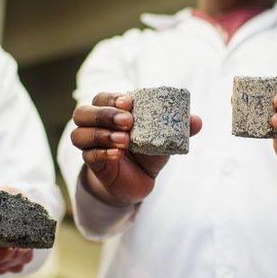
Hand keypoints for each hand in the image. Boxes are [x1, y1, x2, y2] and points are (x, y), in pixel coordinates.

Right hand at [70, 92, 202, 206]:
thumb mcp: (165, 138)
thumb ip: (179, 128)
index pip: (103, 98)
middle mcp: (96, 124)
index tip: (129, 103)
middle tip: (128, 121)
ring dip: (101, 135)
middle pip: (83, 112)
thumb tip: (196, 120)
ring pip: (79, 134)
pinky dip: (102, 153)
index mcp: (112, 110)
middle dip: (104, 114)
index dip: (113, 99)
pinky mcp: (92, 162)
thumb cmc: (149, 150)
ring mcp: (90, 144)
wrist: (139, 179)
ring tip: (124, 141)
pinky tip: (117, 154)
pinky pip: (88, 155)